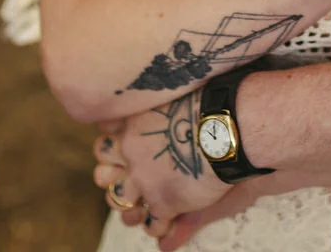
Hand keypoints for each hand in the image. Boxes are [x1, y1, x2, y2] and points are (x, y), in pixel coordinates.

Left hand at [93, 93, 231, 242]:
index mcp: (132, 126)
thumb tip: (113, 129)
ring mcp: (144, 180)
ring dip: (132, 207)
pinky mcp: (162, 202)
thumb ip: (143, 118)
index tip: (125, 156)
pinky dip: (159, 226)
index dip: (112, 154)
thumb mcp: (169, 105)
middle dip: (114, 181)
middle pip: (102, 175)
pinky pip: (150, 224)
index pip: (103, 145)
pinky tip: (170, 220)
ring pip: (120, 202)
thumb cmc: (207, 108)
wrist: (227, 128)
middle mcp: (131, 154)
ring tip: (147, 207)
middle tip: (132, 182)